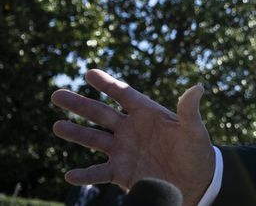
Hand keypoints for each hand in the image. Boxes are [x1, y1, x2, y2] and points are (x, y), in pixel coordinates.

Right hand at [50, 69, 214, 205]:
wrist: (196, 182)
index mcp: (148, 114)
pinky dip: (84, 175)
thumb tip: (198, 88)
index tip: (89, 72)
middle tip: (57, 94)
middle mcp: (131, 129)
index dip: (108, 84)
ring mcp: (123, 150)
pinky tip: (70, 175)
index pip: (124, 94)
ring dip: (75, 133)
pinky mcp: (120, 172)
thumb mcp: (195, 131)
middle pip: (100, 113)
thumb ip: (189, 111)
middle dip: (79, 104)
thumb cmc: (197, 152)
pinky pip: (98, 173)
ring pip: (93, 139)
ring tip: (57, 126)